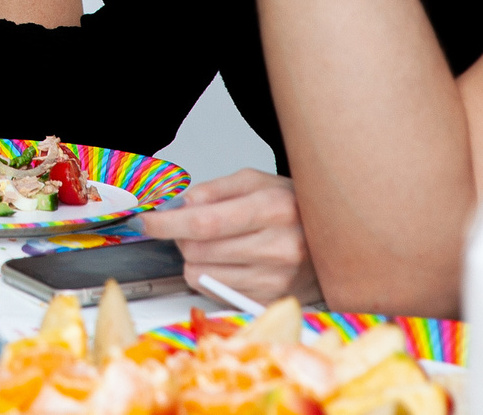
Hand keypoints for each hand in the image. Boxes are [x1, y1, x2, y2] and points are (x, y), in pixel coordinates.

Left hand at [137, 168, 323, 306]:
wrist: (335, 240)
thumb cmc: (294, 207)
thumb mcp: (258, 181)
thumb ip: (216, 189)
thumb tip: (181, 203)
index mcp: (273, 209)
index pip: (205, 222)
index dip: (167, 223)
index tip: (147, 222)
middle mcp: (278, 247)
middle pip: (198, 251)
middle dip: (180, 237)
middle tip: (188, 226)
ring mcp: (276, 279)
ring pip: (202, 275)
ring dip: (195, 258)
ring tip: (216, 244)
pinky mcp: (270, 300)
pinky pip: (217, 292)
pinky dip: (212, 276)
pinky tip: (231, 262)